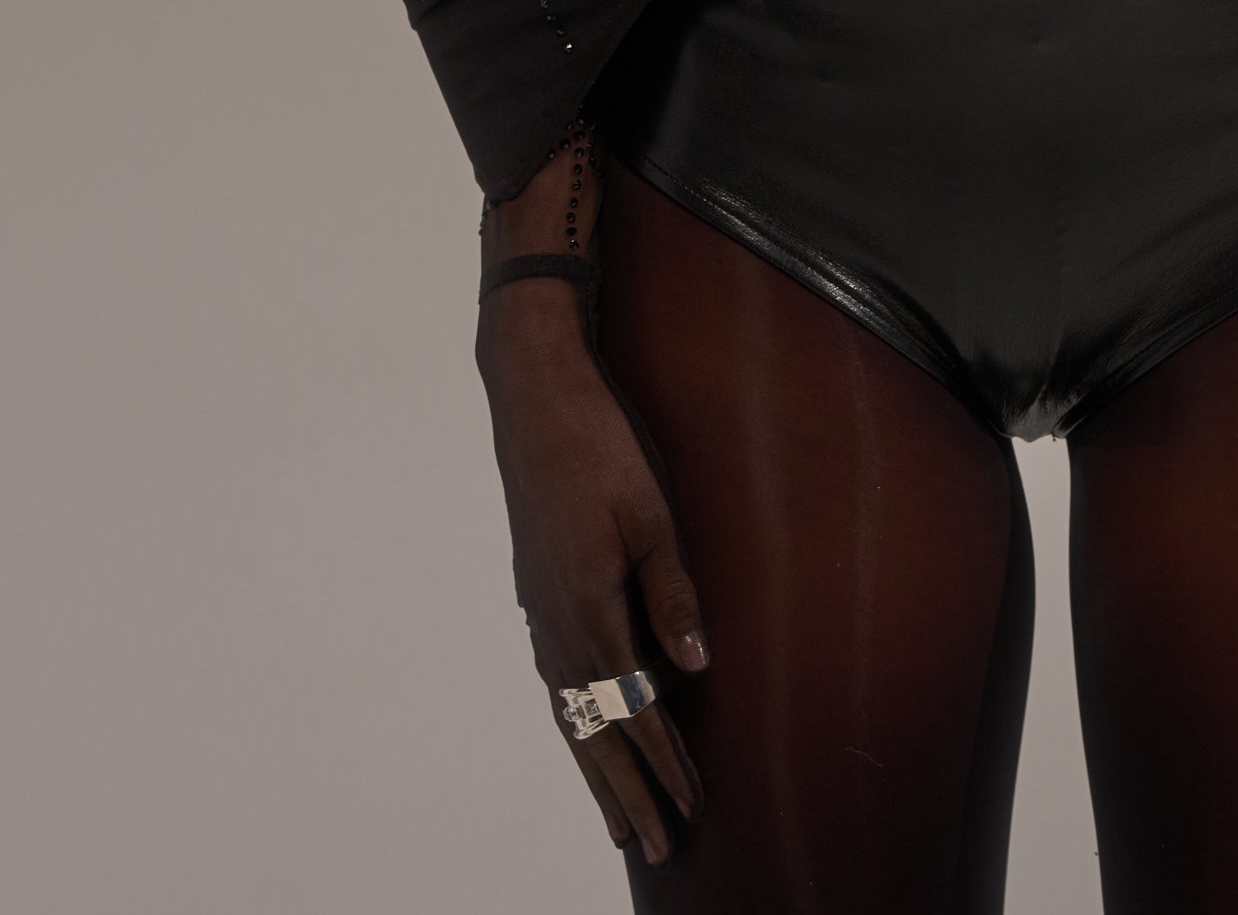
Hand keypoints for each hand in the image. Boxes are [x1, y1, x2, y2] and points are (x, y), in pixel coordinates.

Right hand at [477, 283, 709, 869]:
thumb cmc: (600, 447)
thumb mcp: (651, 514)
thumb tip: (694, 668)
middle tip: (656, 846)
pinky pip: (558, 682)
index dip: (666, 761)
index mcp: (589, 609)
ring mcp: (540, 612)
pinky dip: (576, 725)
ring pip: (570, 714)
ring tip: (619, 819)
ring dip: (596, 769)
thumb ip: (672, 591)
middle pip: (595, 731)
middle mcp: (557, 625)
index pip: (636, 707)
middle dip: (628, 792)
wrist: (535, 397)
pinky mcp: (538, 593)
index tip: (695, 805)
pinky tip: (586, 736)